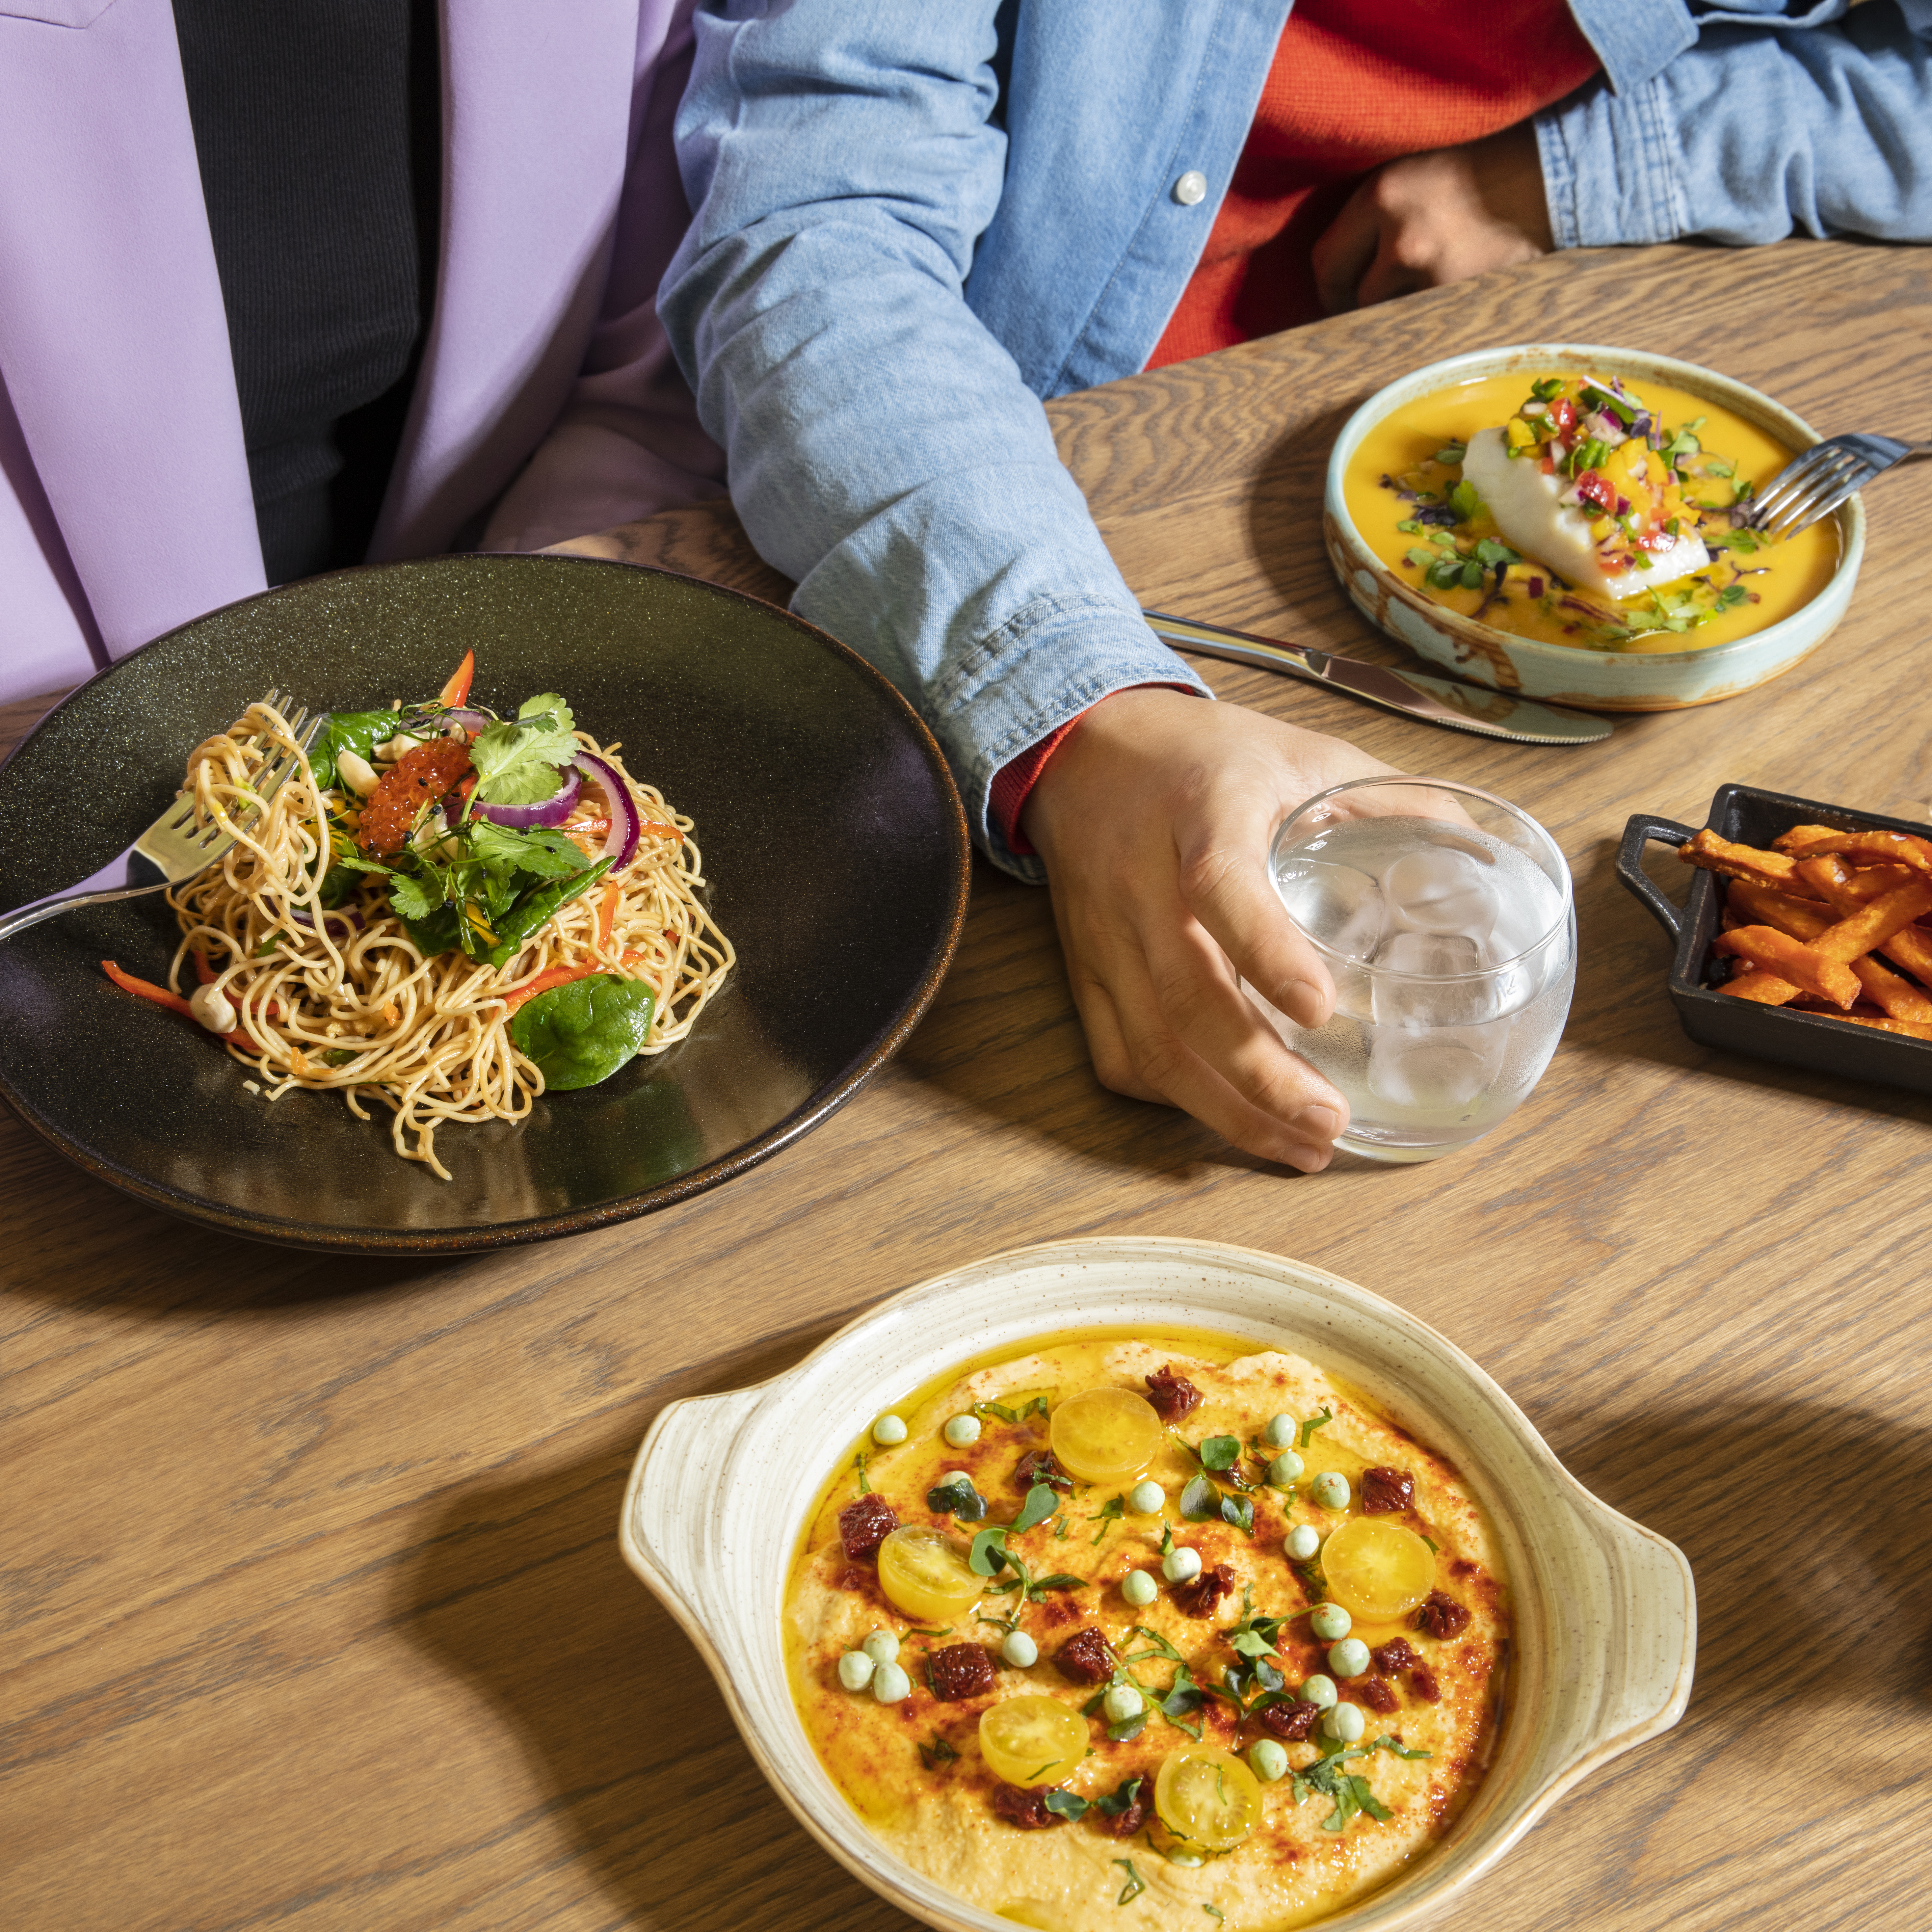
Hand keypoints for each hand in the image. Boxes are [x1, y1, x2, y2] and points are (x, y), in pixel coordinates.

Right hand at [1019, 689, 1397, 1171]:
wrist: (1083, 752)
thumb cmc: (1202, 757)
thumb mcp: (1300, 752)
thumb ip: (1388, 798)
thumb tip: (1480, 850)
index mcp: (1205, 811)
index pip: (1222, 887)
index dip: (1265, 950)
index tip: (1320, 1009)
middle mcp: (1143, 879)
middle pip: (1185, 994)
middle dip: (1258, 1075)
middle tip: (1329, 1121)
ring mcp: (1105, 934)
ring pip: (1151, 1043)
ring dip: (1224, 1108)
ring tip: (1300, 1146)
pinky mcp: (1084, 971)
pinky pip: (1118, 1054)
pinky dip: (1173, 1098)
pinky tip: (1229, 1116)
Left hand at [1311, 122, 1552, 315]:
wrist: (1559, 171)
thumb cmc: (1484, 171)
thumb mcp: (1417, 175)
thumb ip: (1377, 215)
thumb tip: (1343, 270)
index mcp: (1382, 194)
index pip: (1326, 260)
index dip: (1332, 286)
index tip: (1342, 294)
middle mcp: (1402, 236)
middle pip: (1357, 299)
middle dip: (1368, 304)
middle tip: (1389, 300)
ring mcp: (1436, 272)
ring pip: (1396, 316)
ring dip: (1410, 310)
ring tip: (1440, 284)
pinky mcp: (1467, 298)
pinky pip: (1433, 325)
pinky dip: (1441, 317)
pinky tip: (1463, 294)